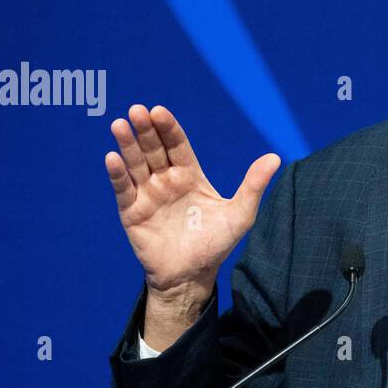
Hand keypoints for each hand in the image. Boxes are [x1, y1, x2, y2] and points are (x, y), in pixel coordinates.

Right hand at [105, 105, 279, 344]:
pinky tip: (112, 158)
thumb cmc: (216, 244)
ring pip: (135, 164)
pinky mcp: (132, 212)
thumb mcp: (240, 215)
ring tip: (120, 125)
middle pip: (154, 149)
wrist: (192, 277)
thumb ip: (253, 185)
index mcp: (190, 175)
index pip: (178, 145)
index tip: (160, 111)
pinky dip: (117, 174)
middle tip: (138, 110)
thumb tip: (276, 157)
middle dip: (145, 130)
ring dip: (127, 145)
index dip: (169, 128)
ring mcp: (148, 195)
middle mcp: (166, 180)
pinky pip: (123, 190)